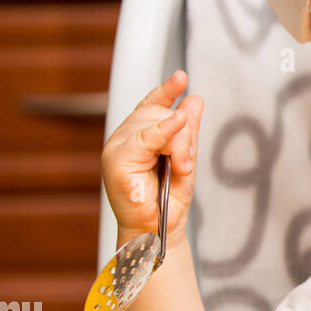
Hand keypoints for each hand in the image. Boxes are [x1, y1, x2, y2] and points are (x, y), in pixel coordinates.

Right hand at [101, 71, 203, 250]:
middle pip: (160, 114)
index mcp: (138, 137)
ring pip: (156, 123)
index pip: (152, 105)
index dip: (166, 90)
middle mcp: (124, 138)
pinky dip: (163, 131)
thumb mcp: (185, 161)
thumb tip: (194, 99)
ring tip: (180, 170)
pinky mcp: (115, 160)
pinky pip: (144, 137)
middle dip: (183, 136)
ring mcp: (117, 147)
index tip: (181, 77)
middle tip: (186, 165)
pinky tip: (176, 122)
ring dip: (178, 145)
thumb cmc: (167, 202)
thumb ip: (188, 132)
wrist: (157, 233)